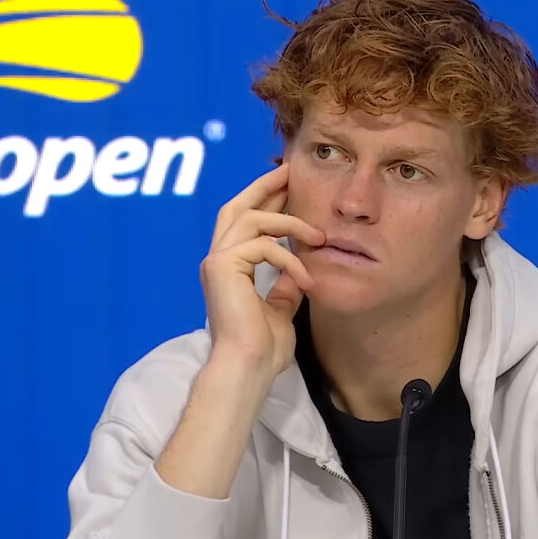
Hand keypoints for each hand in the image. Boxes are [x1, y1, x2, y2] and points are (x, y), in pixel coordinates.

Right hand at [200, 163, 324, 378]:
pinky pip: (261, 245)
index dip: (265, 199)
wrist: (249, 367)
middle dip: (265, 186)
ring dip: (291, 223)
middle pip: (237, 206)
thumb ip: (287, 282)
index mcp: (229, 267)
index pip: (244, 220)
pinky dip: (290, 258)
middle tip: (292, 171)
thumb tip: (301, 264)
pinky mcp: (221, 267)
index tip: (291, 185)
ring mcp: (216, 261)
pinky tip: (308, 279)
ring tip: (320, 238)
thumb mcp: (282, 306)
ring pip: (252, 220)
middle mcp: (217, 259)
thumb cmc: (263, 347)